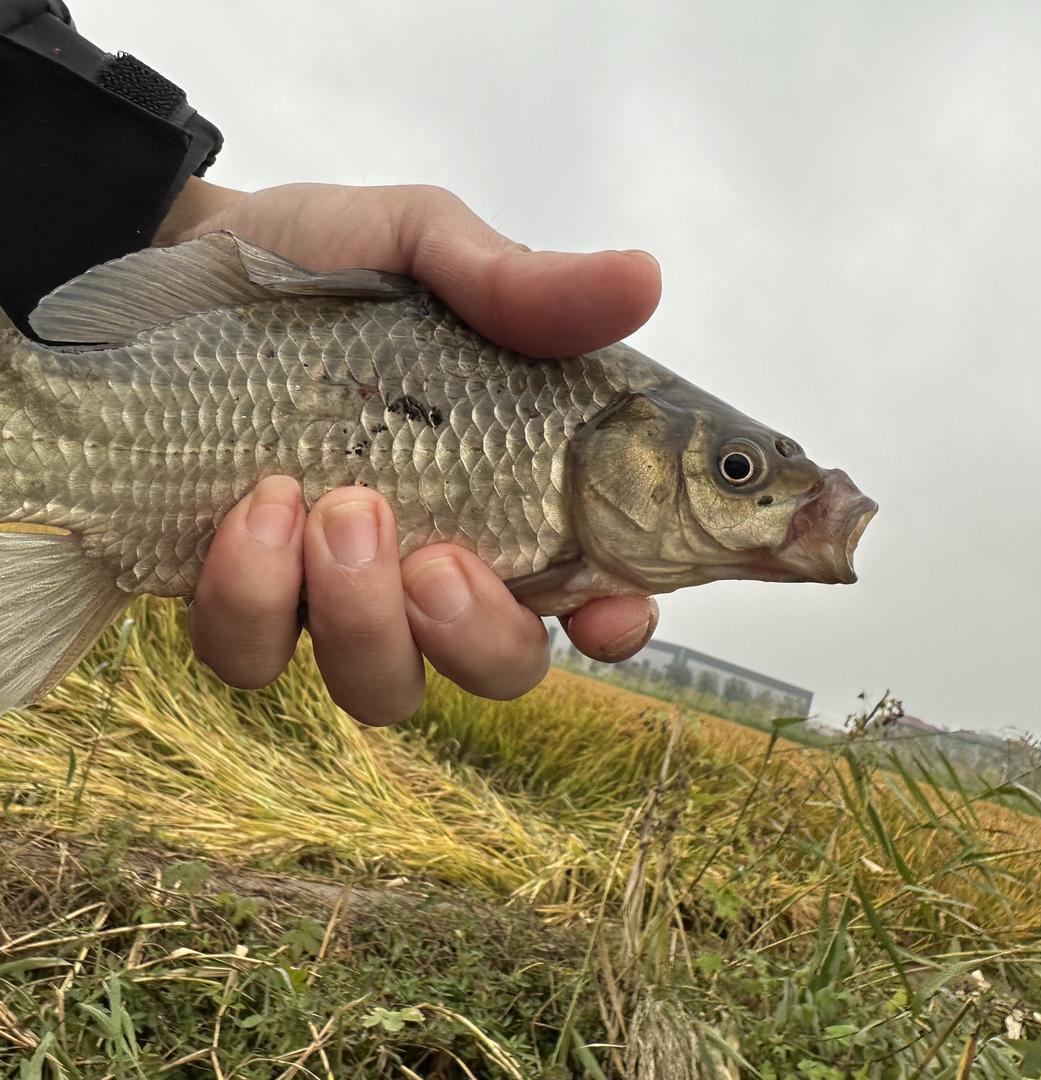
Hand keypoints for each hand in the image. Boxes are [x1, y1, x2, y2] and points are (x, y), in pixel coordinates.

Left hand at [157, 179, 661, 723]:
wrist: (175, 264)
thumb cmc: (318, 261)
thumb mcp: (423, 246)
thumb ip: (523, 286)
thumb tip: (642, 279)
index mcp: (510, 486)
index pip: (598, 585)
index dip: (617, 617)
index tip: (611, 605)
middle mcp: (440, 557)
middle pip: (501, 667)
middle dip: (480, 637)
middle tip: (441, 558)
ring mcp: (340, 593)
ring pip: (384, 688)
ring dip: (366, 621)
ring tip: (336, 509)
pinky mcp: (245, 602)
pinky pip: (257, 656)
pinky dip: (256, 598)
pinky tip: (252, 510)